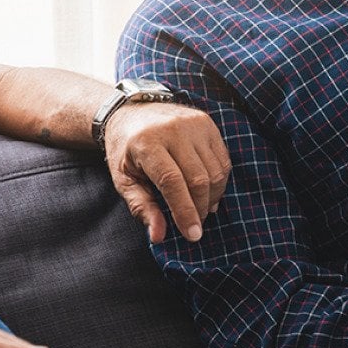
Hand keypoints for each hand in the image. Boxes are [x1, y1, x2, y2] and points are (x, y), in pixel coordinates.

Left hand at [102, 102, 229, 243]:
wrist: (131, 112)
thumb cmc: (125, 150)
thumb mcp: (124, 180)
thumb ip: (141, 207)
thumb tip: (159, 236)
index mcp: (147, 143)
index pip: (172, 182)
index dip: (185, 211)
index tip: (192, 235)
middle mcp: (173, 129)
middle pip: (198, 178)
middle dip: (200, 209)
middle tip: (195, 226)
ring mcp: (194, 124)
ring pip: (215, 171)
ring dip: (212, 198)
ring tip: (201, 210)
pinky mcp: (207, 123)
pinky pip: (222, 159)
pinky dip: (219, 182)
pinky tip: (208, 193)